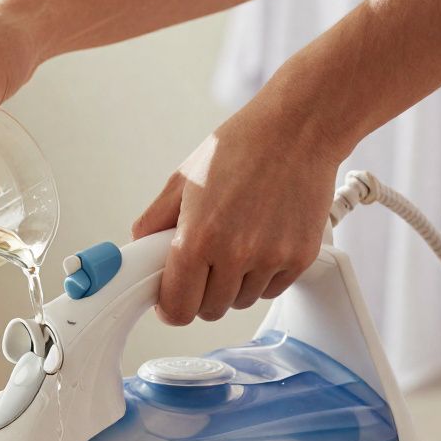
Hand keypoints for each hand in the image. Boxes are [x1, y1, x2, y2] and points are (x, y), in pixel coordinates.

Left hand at [131, 102, 343, 324]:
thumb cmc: (241, 147)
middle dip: (201, 292)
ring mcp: (271, 259)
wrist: (297, 130)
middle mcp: (235, 253)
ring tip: (237, 243)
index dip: (170, 307)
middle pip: (210, 310)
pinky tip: (262, 242)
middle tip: (204, 263)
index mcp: (198, 237)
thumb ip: (154, 222)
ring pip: (241, 301)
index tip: (171, 298)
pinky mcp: (300, 258)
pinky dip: (263, 276)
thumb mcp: (183, 180)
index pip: (177, 308)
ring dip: (233, 284)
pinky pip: (271, 290)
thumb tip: (140, 251)